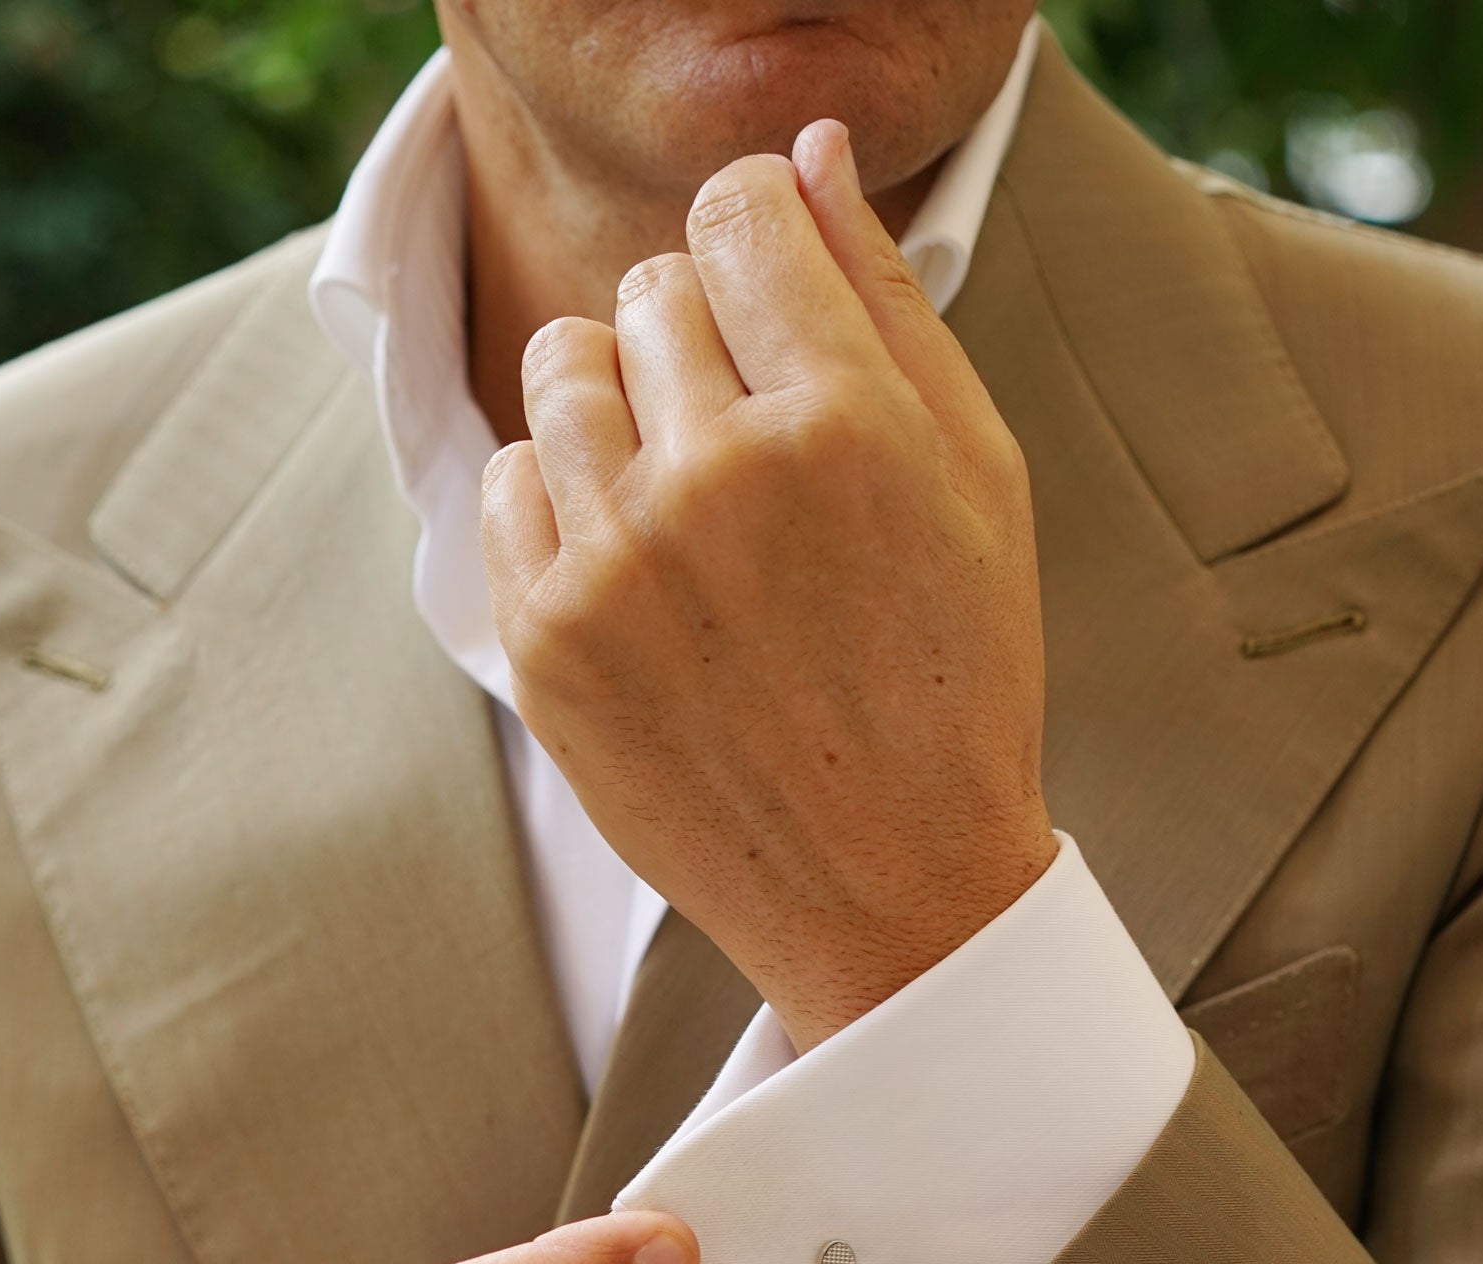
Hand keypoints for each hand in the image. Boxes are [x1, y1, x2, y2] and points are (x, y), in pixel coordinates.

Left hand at [481, 118, 1056, 1053]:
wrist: (892, 894)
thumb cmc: (955, 681)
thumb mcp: (974, 479)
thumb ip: (887, 299)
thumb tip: (808, 150)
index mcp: (842, 419)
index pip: (737, 211)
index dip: (755, 239)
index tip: (770, 300)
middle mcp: (717, 476)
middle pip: (650, 288)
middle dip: (699, 340)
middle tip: (756, 452)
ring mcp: (617, 562)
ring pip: (561, 367)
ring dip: (619, 406)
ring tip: (689, 502)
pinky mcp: (548, 640)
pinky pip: (508, 480)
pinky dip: (562, 501)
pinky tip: (641, 569)